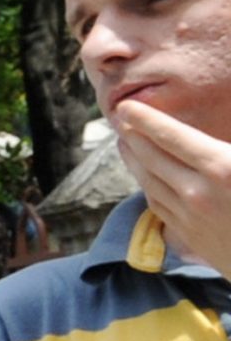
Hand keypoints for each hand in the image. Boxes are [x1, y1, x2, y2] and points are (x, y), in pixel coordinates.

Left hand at [116, 100, 230, 273]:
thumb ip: (227, 149)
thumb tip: (211, 140)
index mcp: (222, 167)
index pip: (171, 136)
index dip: (145, 119)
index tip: (126, 106)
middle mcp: (197, 191)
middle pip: (151, 157)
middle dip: (133, 136)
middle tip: (120, 119)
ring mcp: (189, 216)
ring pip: (148, 181)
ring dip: (133, 159)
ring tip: (125, 143)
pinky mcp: (188, 235)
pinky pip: (157, 204)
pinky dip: (146, 185)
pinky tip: (144, 177)